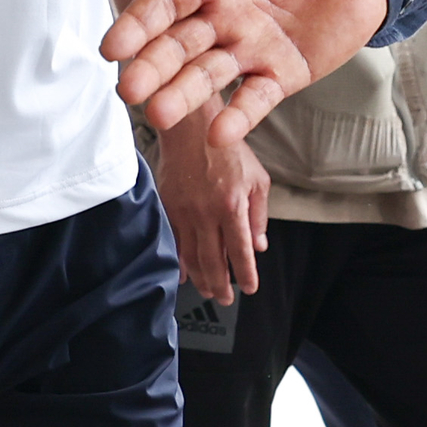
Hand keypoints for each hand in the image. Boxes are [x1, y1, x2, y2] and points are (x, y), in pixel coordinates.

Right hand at [101, 0, 386, 141]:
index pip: (164, 2)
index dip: (137, 23)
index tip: (111, 47)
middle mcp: (221, 16)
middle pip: (177, 45)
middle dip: (151, 67)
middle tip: (128, 90)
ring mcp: (249, 47)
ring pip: (208, 74)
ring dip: (184, 94)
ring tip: (160, 114)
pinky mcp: (282, 72)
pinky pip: (257, 97)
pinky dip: (239, 115)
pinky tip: (220, 134)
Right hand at [155, 120, 269, 300]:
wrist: (191, 128)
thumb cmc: (228, 150)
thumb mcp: (258, 179)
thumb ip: (259, 215)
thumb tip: (259, 245)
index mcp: (232, 205)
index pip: (240, 250)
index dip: (245, 274)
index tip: (249, 287)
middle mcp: (206, 212)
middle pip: (213, 260)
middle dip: (220, 284)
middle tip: (224, 298)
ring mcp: (184, 211)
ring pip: (191, 255)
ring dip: (201, 278)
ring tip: (208, 290)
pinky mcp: (168, 206)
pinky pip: (173, 241)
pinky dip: (179, 261)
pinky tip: (185, 274)